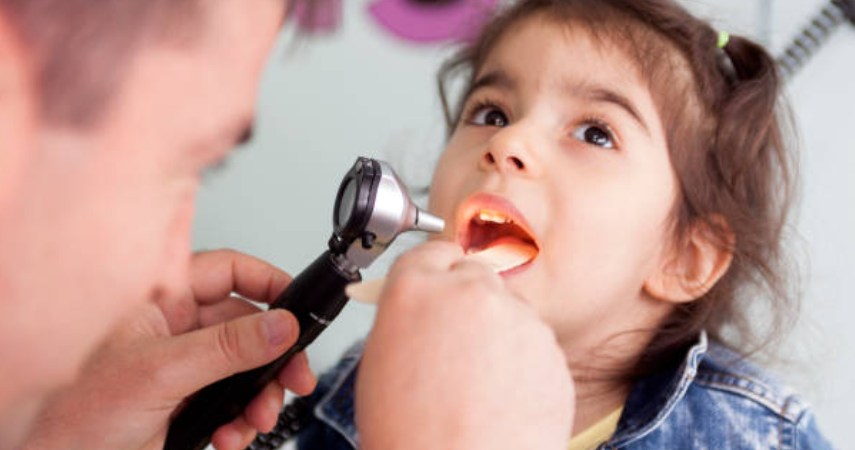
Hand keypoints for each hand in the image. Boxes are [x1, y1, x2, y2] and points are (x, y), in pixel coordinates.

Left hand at [22, 250, 316, 449]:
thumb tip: (281, 325)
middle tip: (295, 376)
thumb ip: (226, 348)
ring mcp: (183, 368)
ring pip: (247, 369)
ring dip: (261, 396)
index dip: (267, 283)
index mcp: (162, 302)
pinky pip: (233, 404)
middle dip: (274, 356)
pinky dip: (242, 422)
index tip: (298, 306)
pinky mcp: (187, 404)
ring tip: (258, 417)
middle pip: (249, 327)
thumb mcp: (159, 373)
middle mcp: (176, 330)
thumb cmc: (72, 415)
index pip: (228, 272)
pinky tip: (232, 436)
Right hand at [356, 241, 574, 449]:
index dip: (435, 272)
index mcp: (415, 290)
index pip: (432, 253)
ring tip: (478, 385)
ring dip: (499, 334)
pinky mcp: (551, 348)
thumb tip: (425, 311)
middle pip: (475, 275)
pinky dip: (524, 364)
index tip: (441, 284)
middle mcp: (469, 292)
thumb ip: (407, 320)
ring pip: (510, 311)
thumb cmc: (412, 433)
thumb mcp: (381, 363)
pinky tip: (502, 398)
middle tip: (459, 343)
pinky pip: (535, 345)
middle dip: (469, 301)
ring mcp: (516, 318)